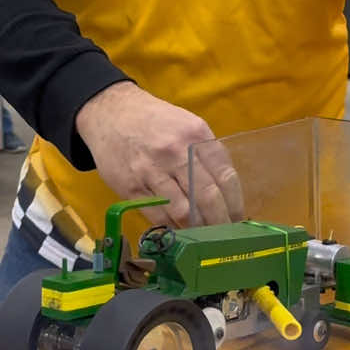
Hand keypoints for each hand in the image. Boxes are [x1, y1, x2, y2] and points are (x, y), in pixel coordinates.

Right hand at [75, 81, 243, 227]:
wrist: (110, 112)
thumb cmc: (154, 120)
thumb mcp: (186, 124)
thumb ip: (206, 154)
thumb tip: (226, 192)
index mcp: (195, 135)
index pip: (225, 176)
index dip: (235, 203)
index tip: (239, 220)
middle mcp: (175, 152)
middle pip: (207, 198)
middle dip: (221, 222)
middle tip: (225, 236)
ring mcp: (151, 171)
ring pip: (184, 211)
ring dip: (198, 229)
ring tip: (205, 237)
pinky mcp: (131, 188)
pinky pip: (158, 216)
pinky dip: (173, 228)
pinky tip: (180, 231)